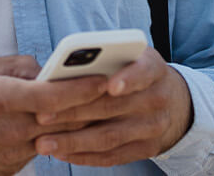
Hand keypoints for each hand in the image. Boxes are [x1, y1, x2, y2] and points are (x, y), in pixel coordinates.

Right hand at [0, 55, 110, 175]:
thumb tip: (51, 69)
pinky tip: (69, 124)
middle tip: (117, 91)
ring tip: (99, 106)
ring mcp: (14, 151)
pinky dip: (59, 135)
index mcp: (1, 98)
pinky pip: (46, 148)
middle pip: (66, 119)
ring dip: (81, 122)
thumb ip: (19, 66)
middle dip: (93, 105)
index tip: (105, 79)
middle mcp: (11, 128)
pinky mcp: (15, 166)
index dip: (82, 88)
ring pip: (62, 136)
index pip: (52, 96)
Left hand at [27, 47, 193, 166]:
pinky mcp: (147, 148)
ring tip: (43, 143)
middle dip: (74, 113)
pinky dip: (85, 156)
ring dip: (73, 141)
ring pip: (110, 136)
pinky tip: (62, 153)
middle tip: (41, 116)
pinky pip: (113, 156)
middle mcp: (157, 98)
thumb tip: (58, 74)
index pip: (143, 71)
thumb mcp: (127, 57)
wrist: (172, 101)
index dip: (128, 79)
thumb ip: (102, 60)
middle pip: (113, 107)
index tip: (110, 86)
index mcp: (152, 68)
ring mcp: (154, 126)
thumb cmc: (132, 72)